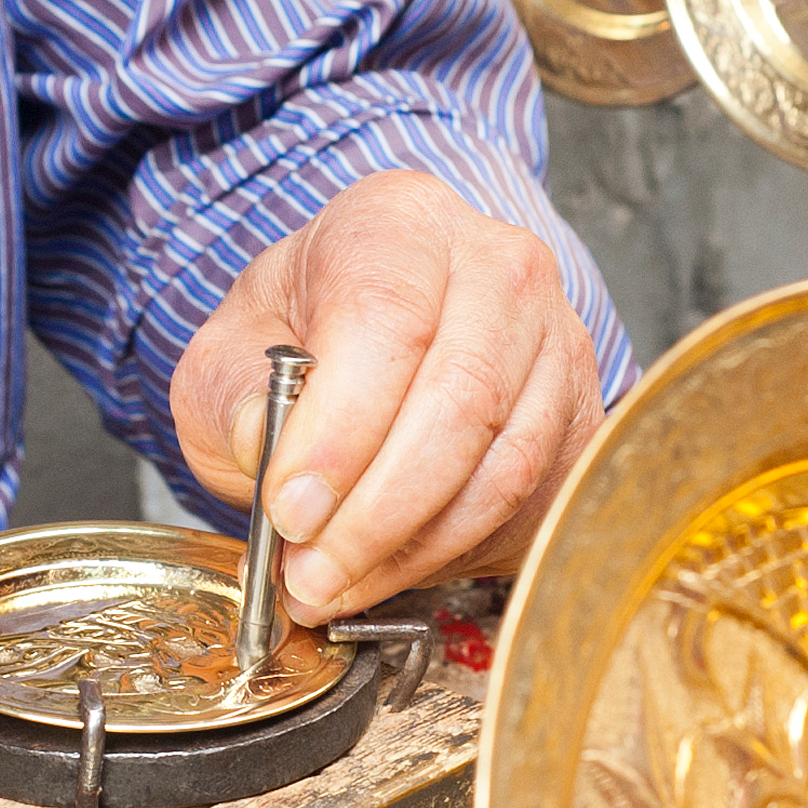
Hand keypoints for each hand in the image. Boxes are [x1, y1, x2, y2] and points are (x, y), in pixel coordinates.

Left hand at [170, 171, 602, 623]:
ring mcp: (553, 337)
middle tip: (309, 574)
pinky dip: (453, 551)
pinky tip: (390, 569)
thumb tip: (270, 443)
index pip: (387, 318)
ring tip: (335, 584)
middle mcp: (496, 266)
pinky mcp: (579, 410)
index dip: (341, 429)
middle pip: (460, 396)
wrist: (368, 348)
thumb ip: (234, 398)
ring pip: (504, 460)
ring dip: (413, 545)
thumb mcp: (227, 357)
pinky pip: (530, 497)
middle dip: (376, 511)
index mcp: (397, 223)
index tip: (291, 510)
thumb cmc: (300, 340)